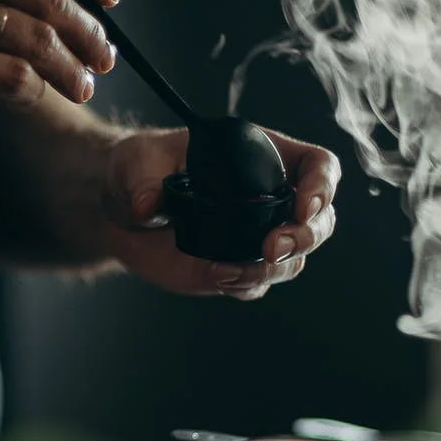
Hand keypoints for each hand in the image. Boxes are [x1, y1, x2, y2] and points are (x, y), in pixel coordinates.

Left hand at [102, 127, 340, 298]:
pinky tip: (218, 276)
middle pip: (320, 220)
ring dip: (274, 269)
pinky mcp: (235, 268)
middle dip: (306, 237)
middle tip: (272, 248)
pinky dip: (244, 284)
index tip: (304, 206)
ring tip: (230, 270)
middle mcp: (269, 199)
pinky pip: (255, 284)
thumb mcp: (137, 161)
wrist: (118, 213)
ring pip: (293, 260)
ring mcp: (256, 237)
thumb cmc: (138, 168)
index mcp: (264, 156)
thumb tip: (146, 205)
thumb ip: (143, 178)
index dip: (323, 186)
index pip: (318, 166)